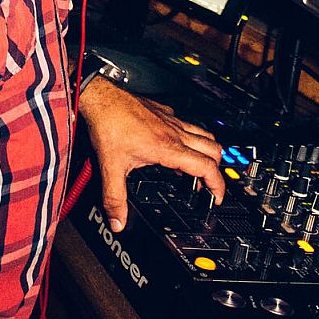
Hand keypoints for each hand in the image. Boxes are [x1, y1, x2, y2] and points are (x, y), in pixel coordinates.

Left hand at [78, 77, 224, 231]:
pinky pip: (187, 125)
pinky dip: (190, 138)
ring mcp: (171, 120)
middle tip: (207, 184)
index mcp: (168, 147)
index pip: (206, 167)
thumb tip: (117, 221)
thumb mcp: (110, 167)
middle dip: (216, 169)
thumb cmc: (108, 124)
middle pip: (213, 149)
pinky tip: (175, 147)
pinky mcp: (164, 112)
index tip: (216, 197)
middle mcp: (174, 132)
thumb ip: (114, 198)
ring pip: (204, 134)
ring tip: (197, 167)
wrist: (101, 97)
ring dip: (207, 151)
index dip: (217, 185)